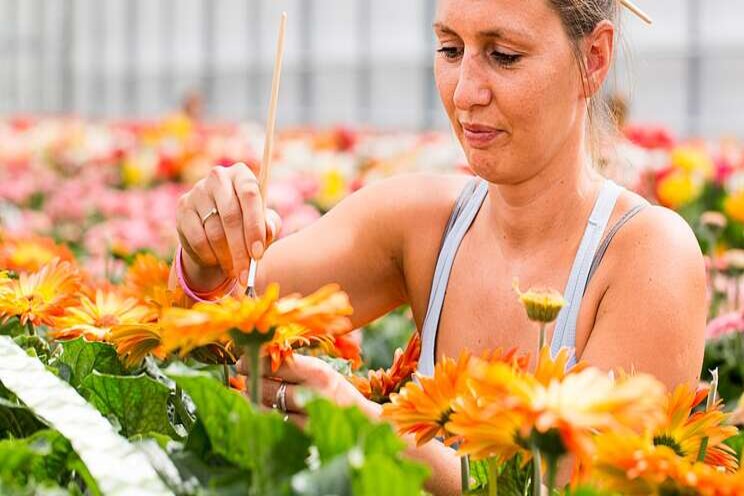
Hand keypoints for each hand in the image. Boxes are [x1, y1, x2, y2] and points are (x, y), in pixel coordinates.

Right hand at [175, 163, 281, 287]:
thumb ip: (270, 226)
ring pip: (214, 231)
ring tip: (235, 271)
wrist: (217, 231)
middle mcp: (218, 177)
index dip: (254, 226)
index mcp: (242, 175)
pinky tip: (217, 261)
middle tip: (245, 273)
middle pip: (230, 216)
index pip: (250, 195)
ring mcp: (198, 191)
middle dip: (240, 250)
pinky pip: (197, 238)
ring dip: (226, 257)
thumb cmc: (247, 225)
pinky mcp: (183, 207)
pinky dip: (209, 255)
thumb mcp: (263, 225)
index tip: (258, 254)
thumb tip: (269, 230)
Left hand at [236, 354, 379, 425]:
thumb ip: (295, 366)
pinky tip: (258, 410)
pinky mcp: (303, 437)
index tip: (243, 360)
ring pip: (267, 408)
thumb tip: (255, 356)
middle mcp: (315, 395)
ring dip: (253, 400)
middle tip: (243, 376)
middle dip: (251, 380)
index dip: (255, 361)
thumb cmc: (337, 392)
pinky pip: (274, 425)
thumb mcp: (322, 372)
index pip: (278, 363)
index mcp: (319, 373)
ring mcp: (309, 419)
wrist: (364, 423)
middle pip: (269, 387)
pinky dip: (262, 417)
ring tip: (248, 393)